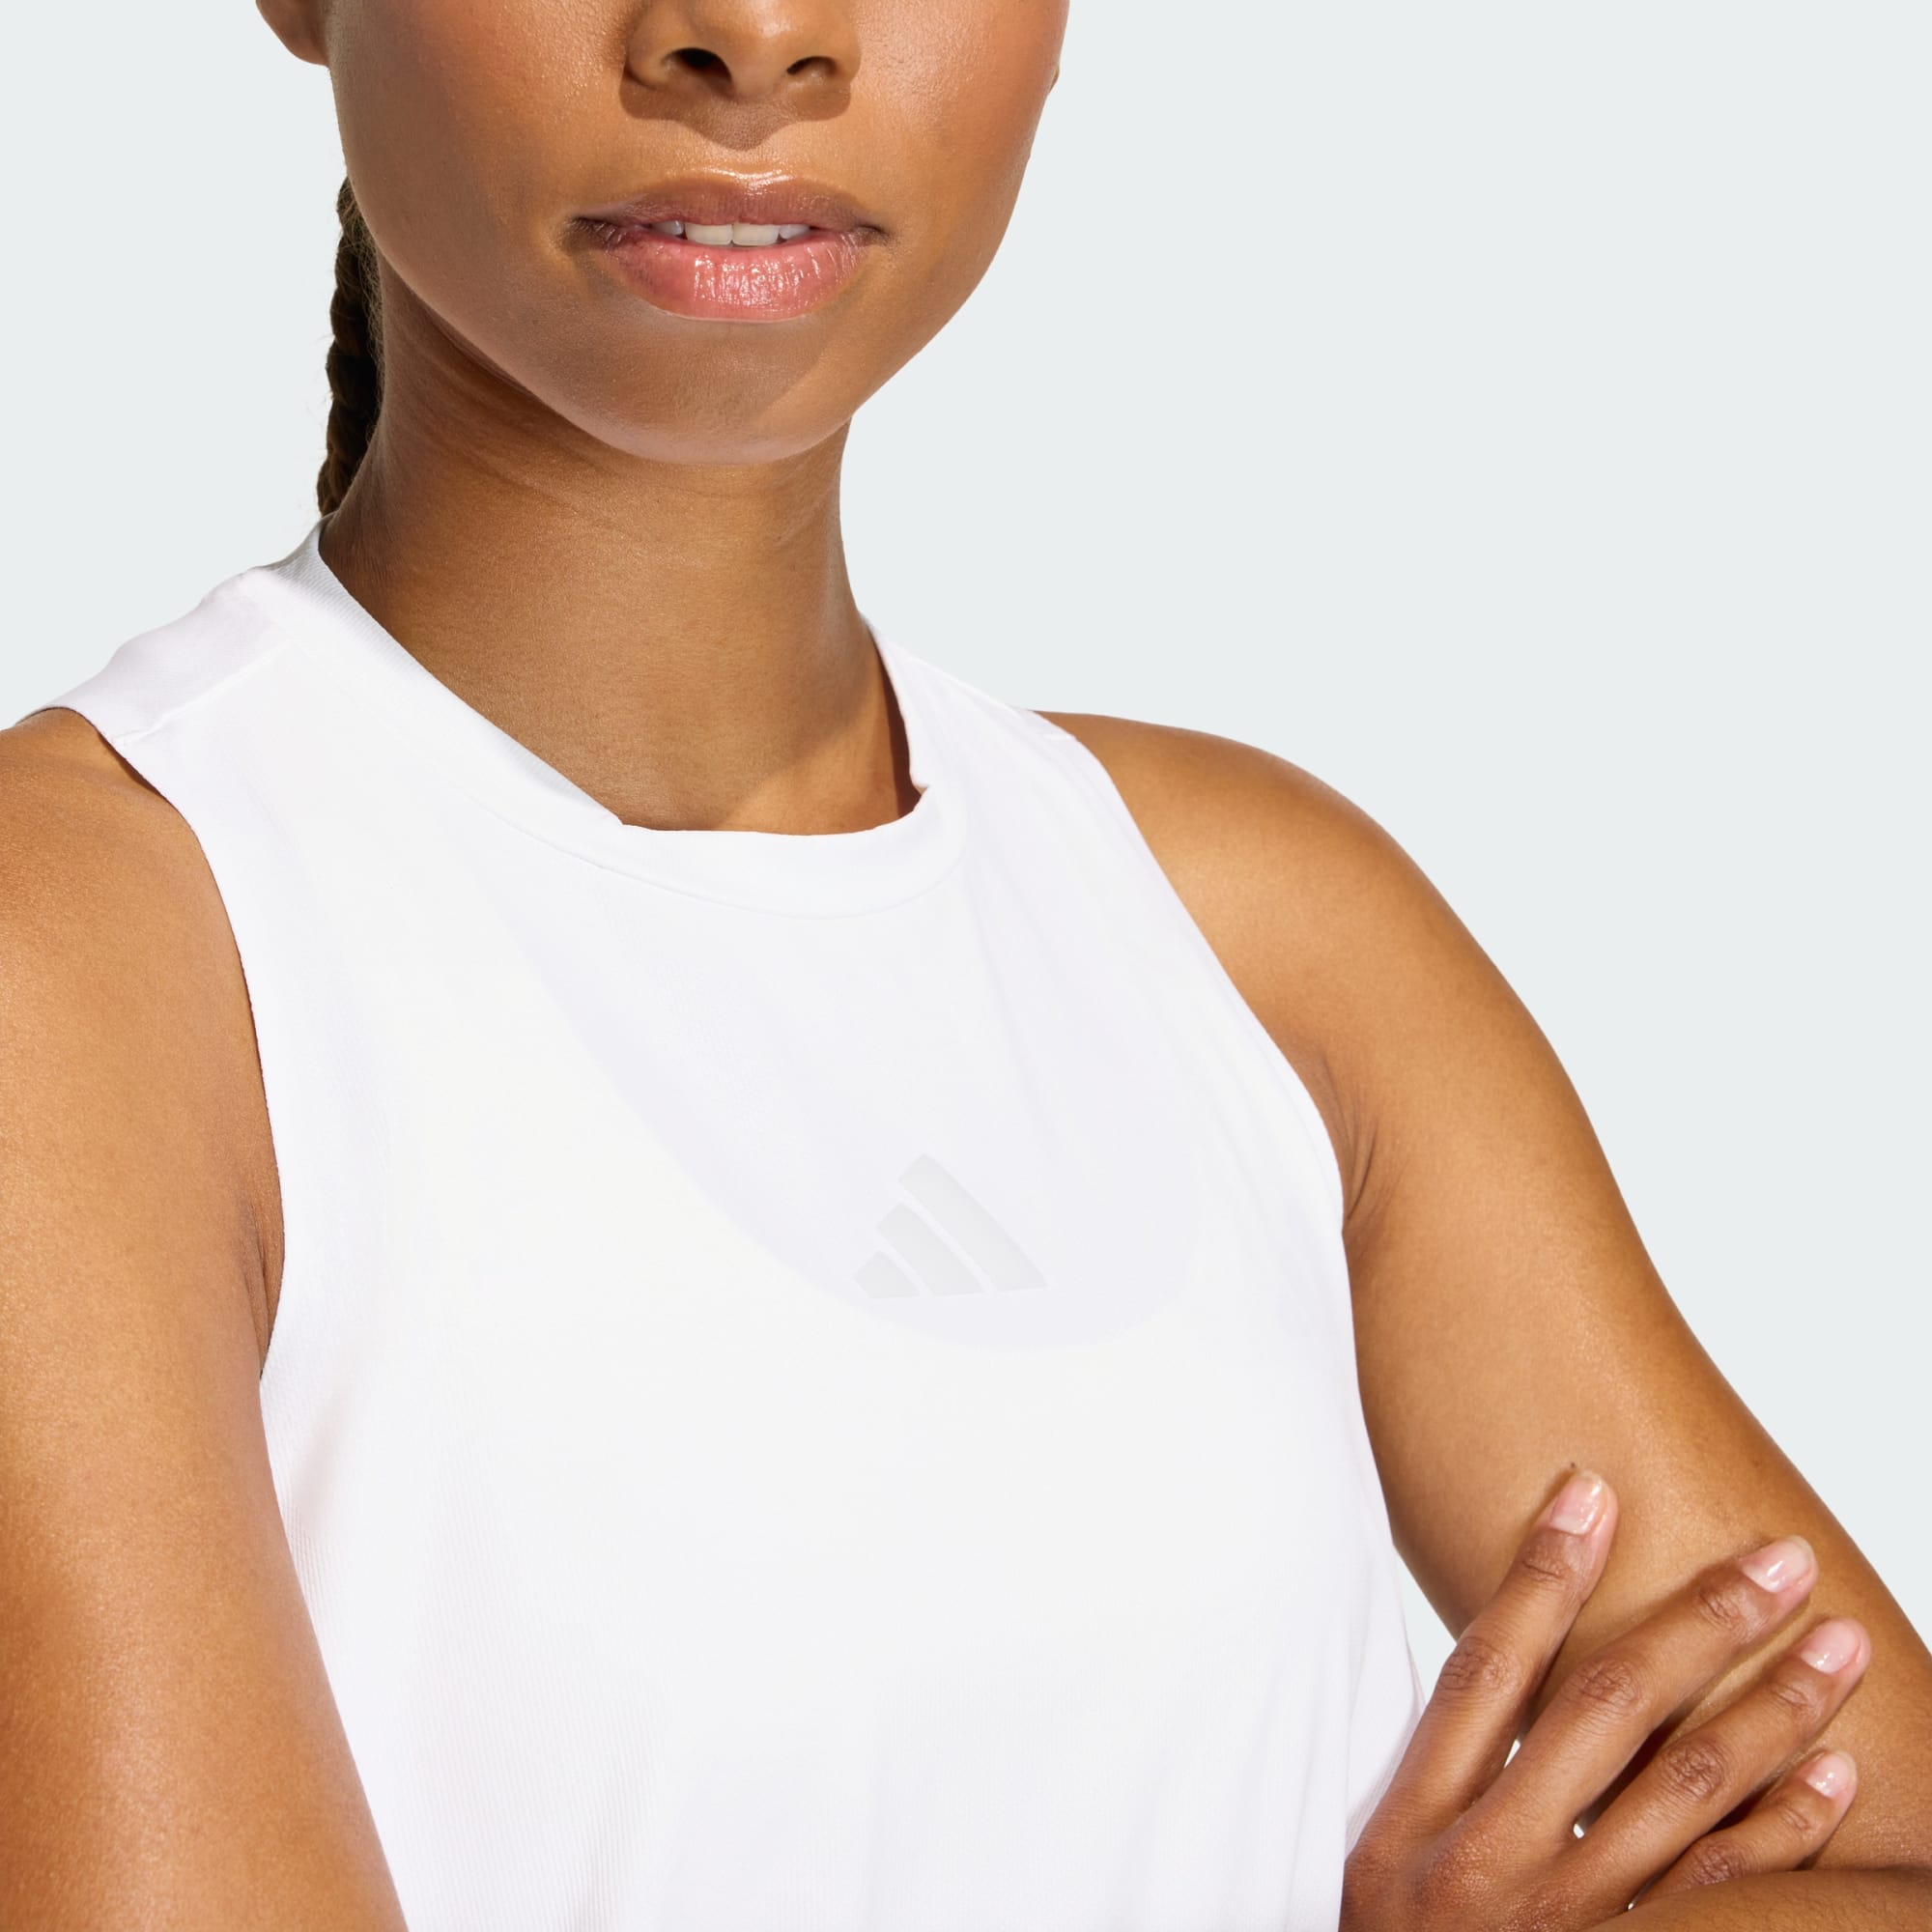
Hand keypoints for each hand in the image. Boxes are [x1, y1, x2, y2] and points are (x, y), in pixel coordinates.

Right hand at [1342, 1471, 1869, 1927]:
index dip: (1538, 1574)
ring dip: (1775, 1708)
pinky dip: (1791, 1828)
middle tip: (1779, 1558)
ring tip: (1836, 1639)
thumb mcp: (1377, 1872)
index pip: (1485, 1668)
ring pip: (1690, 1790)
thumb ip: (1435, 1781)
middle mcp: (1492, 1868)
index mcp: (1413, 1827)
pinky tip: (1838, 1771)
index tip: (1592, 1487)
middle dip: (1700, 1622)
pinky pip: (1730, 1895)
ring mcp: (1572, 1929)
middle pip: (1607, 1710)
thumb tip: (1498, 1664)